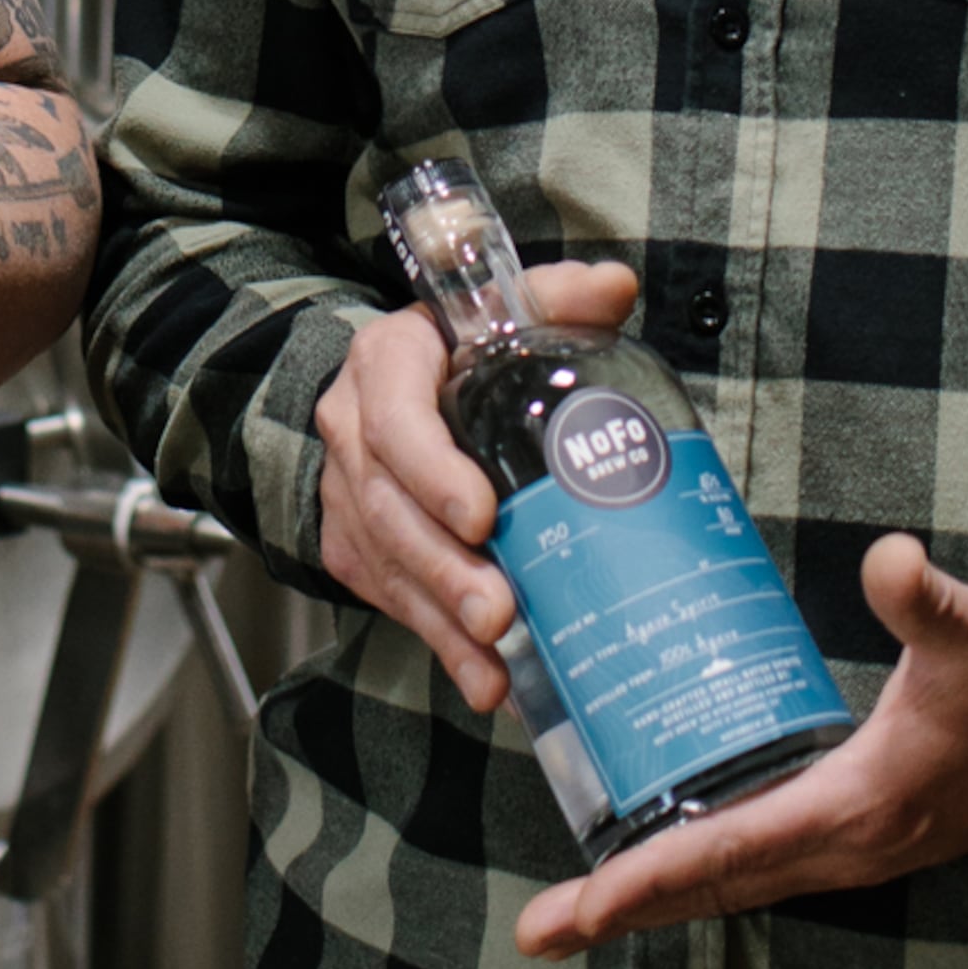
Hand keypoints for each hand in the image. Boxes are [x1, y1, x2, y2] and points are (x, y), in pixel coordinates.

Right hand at [317, 259, 642, 710]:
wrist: (385, 391)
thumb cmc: (457, 353)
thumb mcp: (498, 313)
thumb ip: (555, 298)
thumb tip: (618, 286)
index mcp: (385, 367)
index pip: (396, 420)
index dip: (433, 472)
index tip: (483, 515)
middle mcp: (353, 434)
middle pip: (389, 511)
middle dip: (444, 569)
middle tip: (501, 610)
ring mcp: (349, 499)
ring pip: (388, 565)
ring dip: (442, 618)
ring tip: (498, 657)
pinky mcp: (358, 552)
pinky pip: (394, 603)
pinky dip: (441, 646)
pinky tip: (488, 682)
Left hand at [516, 532, 967, 960]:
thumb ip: (928, 602)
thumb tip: (890, 561)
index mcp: (855, 810)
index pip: (730, 851)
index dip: (651, 877)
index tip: (583, 903)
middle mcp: (841, 848)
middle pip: (712, 889)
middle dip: (625, 908)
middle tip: (540, 929)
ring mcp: (845, 852)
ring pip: (731, 886)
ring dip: (655, 898)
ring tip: (575, 909)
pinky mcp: (850, 836)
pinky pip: (755, 865)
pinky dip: (698, 874)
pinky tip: (656, 852)